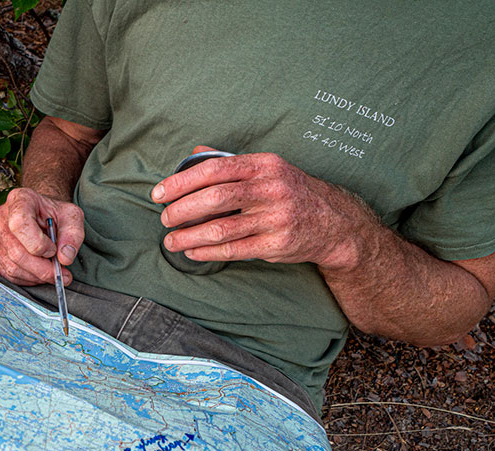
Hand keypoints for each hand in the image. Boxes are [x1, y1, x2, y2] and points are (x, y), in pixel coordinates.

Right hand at [0, 187, 84, 285]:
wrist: (40, 216)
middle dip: (41, 269)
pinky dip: (26, 279)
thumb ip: (73, 235)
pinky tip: (38, 274)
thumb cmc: (53, 215)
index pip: (20, 225)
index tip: (53, 250)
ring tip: (51, 272)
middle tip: (60, 273)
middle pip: (16, 252)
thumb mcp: (71, 217)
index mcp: (19, 200)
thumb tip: (65, 258)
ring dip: (35, 276)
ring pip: (11, 267)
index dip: (38, 244)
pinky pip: (6, 274)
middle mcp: (0, 216)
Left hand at [152, 147, 373, 271]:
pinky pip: (234, 250)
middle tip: (165, 219)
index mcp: (264, 164)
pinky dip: (207, 252)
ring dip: (189, 237)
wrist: (334, 222)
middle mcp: (271, 188)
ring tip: (171, 240)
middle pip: (215, 198)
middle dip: (182, 210)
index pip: (214, 169)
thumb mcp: (266, 168)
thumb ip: (230, 161)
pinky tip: (192, 252)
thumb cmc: (290, 192)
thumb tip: (194, 153)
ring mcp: (276, 217)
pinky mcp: (277, 244)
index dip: (182, 181)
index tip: (159, 193)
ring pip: (221, 229)